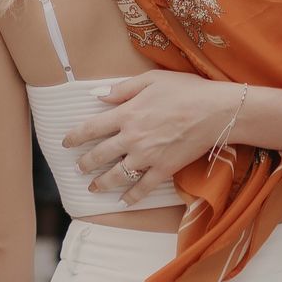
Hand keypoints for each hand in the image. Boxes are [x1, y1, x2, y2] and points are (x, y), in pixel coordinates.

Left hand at [67, 72, 231, 205]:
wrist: (215, 111)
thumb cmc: (185, 90)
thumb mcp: (151, 79)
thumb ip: (122, 89)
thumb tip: (97, 95)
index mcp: (126, 114)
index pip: (91, 128)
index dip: (74, 136)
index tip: (65, 142)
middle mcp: (132, 138)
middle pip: (100, 155)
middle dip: (85, 163)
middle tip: (78, 167)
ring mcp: (147, 157)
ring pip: (117, 175)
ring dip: (101, 183)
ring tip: (93, 187)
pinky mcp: (163, 169)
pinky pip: (142, 188)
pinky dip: (131, 197)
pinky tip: (122, 201)